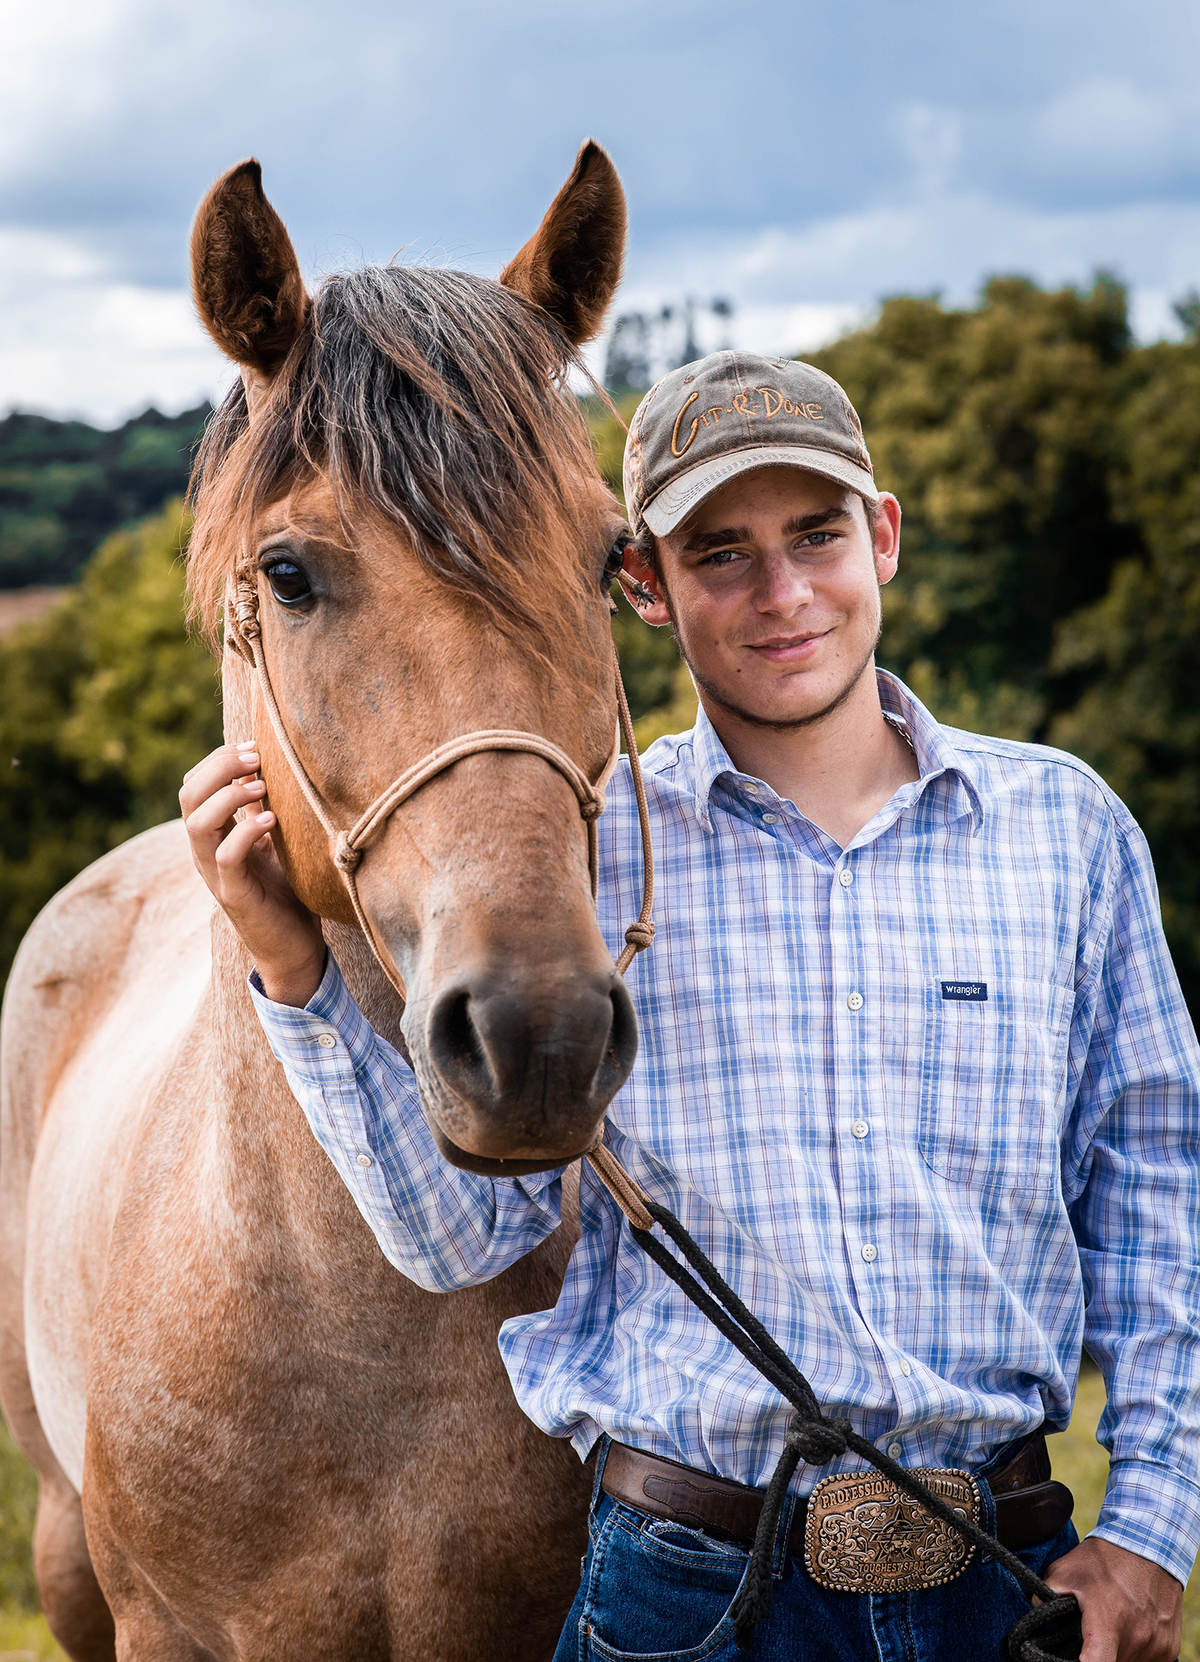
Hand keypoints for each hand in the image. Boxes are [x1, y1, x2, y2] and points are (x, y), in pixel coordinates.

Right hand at [180, 742, 326, 1006]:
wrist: (292, 947)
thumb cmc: (286, 890)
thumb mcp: (275, 840)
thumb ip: (263, 808)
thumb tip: (268, 766)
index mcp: (213, 834)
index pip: (194, 785)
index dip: (217, 759)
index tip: (255, 746)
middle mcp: (206, 851)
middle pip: (188, 795)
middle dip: (220, 767)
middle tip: (256, 757)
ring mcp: (215, 874)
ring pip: (197, 823)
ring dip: (229, 796)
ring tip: (262, 786)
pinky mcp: (234, 895)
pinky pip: (226, 856)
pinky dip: (246, 832)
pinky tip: (272, 820)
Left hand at [1043, 1535, 1181, 1660]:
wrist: (1151, 1545)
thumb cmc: (1105, 1559)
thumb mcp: (1066, 1571)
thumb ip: (1045, 1597)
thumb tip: (1034, 1615)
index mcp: (1109, 1622)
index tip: (1077, 1657)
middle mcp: (1136, 1639)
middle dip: (1096, 1653)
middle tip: (1089, 1631)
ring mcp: (1157, 1647)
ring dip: (1116, 1651)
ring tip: (1111, 1623)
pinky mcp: (1169, 1650)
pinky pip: (1147, 1661)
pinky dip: (1135, 1651)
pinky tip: (1129, 1627)